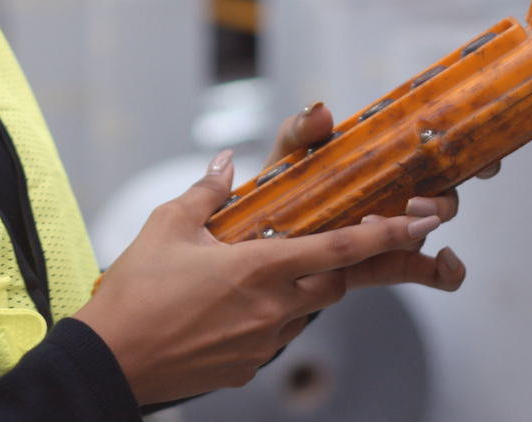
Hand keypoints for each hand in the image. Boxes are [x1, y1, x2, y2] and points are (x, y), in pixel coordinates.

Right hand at [73, 150, 445, 403]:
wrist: (113, 359)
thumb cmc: (137, 291)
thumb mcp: (166, 226)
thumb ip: (207, 192)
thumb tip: (226, 164)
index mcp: (260, 268)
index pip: (339, 249)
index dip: (385, 235)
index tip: (418, 223)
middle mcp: (272, 309)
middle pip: (333, 284)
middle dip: (335, 264)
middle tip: (315, 246)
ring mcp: (263, 343)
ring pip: (303, 311)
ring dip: (294, 291)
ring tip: (248, 278)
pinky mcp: (248, 367)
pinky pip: (274, 337)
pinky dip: (264, 318)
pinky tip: (226, 310)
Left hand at [257, 101, 502, 290]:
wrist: (265, 238)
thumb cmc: (284, 187)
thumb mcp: (289, 155)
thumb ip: (301, 132)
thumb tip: (321, 111)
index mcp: (383, 160)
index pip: (435, 151)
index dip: (467, 150)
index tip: (487, 156)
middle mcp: (399, 192)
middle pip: (445, 191)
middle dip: (443, 196)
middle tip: (415, 201)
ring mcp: (396, 228)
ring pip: (432, 226)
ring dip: (423, 227)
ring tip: (386, 225)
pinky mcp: (387, 262)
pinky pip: (430, 271)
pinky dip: (447, 272)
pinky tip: (448, 264)